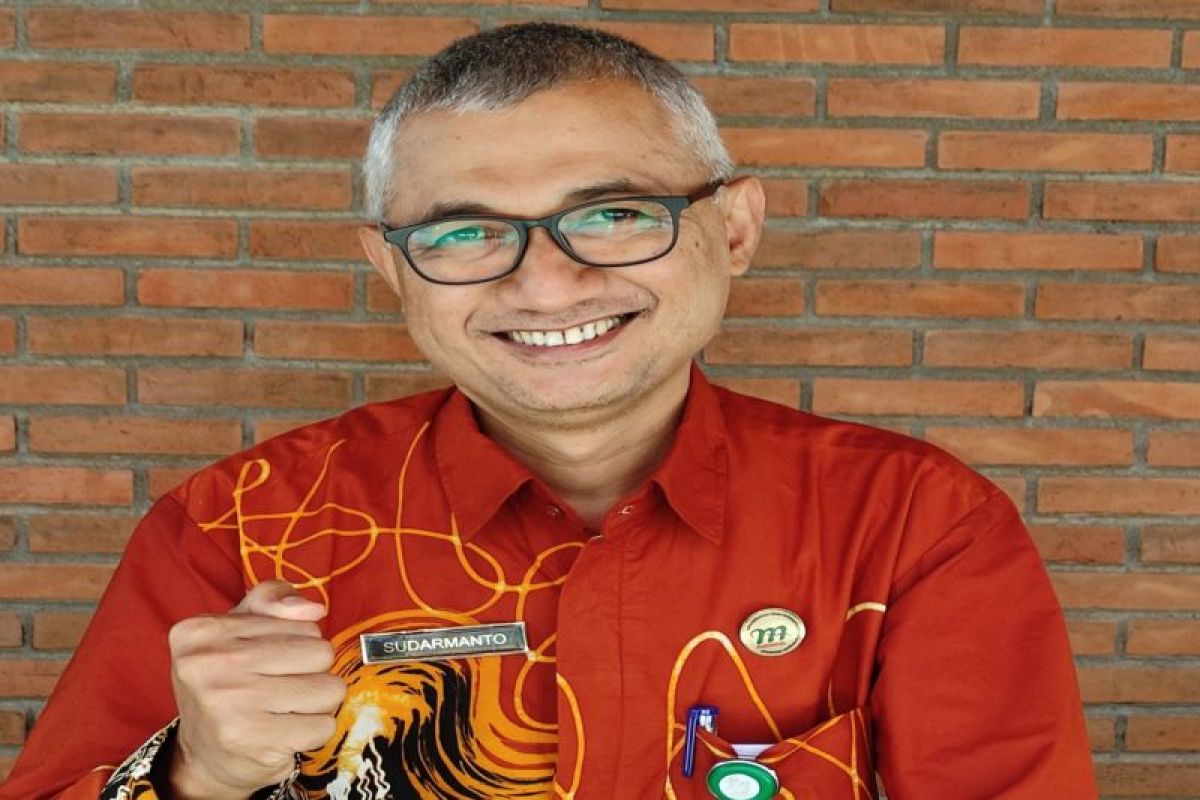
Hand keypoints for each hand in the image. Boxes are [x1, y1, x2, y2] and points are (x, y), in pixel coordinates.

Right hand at [166, 581, 345, 798]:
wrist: (201, 757)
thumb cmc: (228, 685)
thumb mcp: (237, 630)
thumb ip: (272, 600)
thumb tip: (314, 608)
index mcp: (202, 630)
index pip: (304, 624)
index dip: (299, 646)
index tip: (267, 664)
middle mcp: (210, 663)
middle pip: (321, 653)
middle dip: (312, 672)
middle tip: (281, 688)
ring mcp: (229, 702)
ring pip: (328, 689)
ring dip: (316, 703)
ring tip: (285, 709)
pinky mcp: (251, 739)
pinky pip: (322, 726)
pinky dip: (312, 732)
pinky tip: (285, 733)